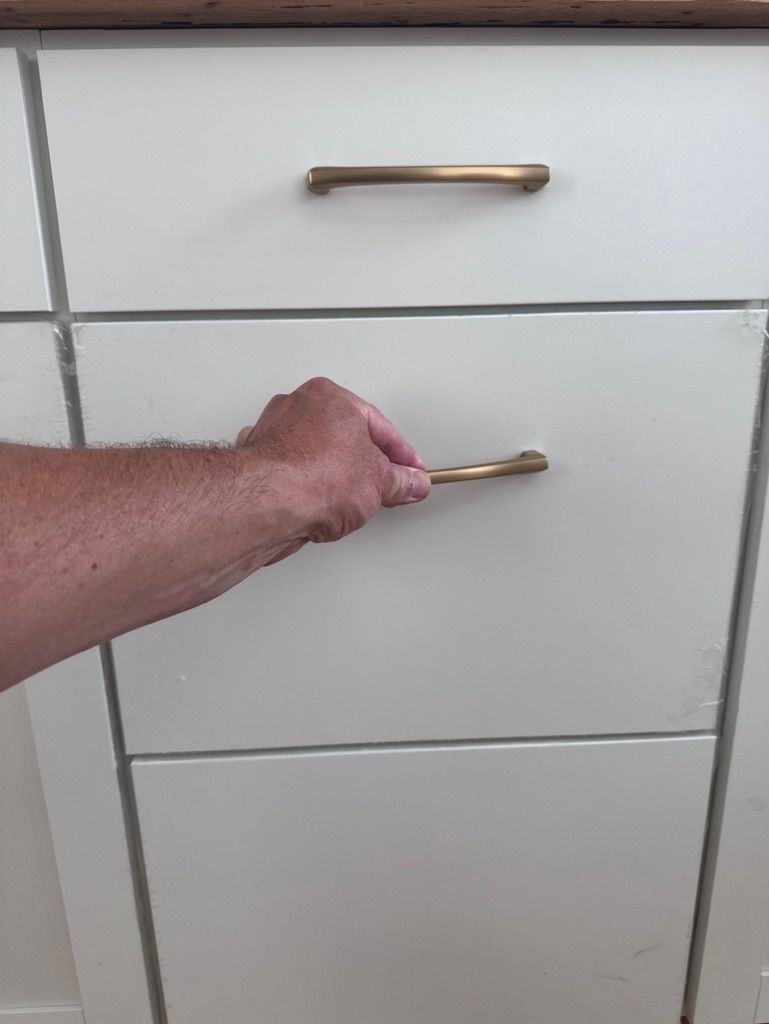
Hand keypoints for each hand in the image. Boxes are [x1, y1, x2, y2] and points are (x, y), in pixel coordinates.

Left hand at [236, 378, 430, 553]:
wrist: (266, 504)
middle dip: (366, 466)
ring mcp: (273, 433)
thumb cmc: (313, 478)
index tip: (411, 474)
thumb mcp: (378, 482)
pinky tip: (316, 507)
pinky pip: (291, 474)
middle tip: (384, 489)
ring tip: (347, 504)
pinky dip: (305, 488)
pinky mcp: (257, 463)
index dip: (401, 456)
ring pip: (315, 456)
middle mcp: (297, 408)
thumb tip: (410, 482)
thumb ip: (400, 481)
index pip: (378, 427)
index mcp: (330, 397)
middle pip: (344, 438)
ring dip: (334, 478)